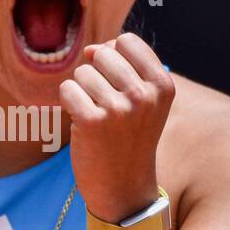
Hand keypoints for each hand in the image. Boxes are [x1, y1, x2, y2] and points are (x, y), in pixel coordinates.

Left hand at [59, 32, 174, 222]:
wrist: (123, 188)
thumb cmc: (129, 139)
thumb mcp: (144, 101)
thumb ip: (124, 67)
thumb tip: (91, 48)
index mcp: (162, 85)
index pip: (126, 41)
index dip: (113, 58)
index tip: (117, 85)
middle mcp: (144, 95)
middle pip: (102, 54)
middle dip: (96, 75)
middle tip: (106, 107)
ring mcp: (119, 108)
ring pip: (82, 72)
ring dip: (82, 92)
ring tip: (97, 118)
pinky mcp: (93, 122)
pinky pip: (67, 89)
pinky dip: (68, 104)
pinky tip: (82, 124)